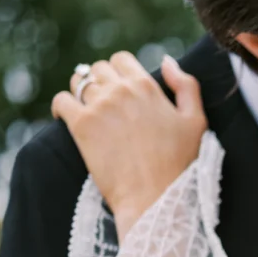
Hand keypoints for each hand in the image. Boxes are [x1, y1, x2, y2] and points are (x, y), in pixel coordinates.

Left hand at [51, 52, 205, 237]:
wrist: (155, 197)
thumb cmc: (179, 164)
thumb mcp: (196, 122)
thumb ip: (186, 86)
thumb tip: (165, 61)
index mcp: (147, 86)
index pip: (121, 59)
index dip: (119, 71)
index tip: (120, 88)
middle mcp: (121, 91)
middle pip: (98, 69)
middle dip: (100, 80)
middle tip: (104, 102)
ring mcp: (99, 106)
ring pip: (78, 81)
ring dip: (80, 90)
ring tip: (85, 107)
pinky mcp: (81, 125)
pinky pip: (61, 101)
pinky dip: (61, 106)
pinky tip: (67, 118)